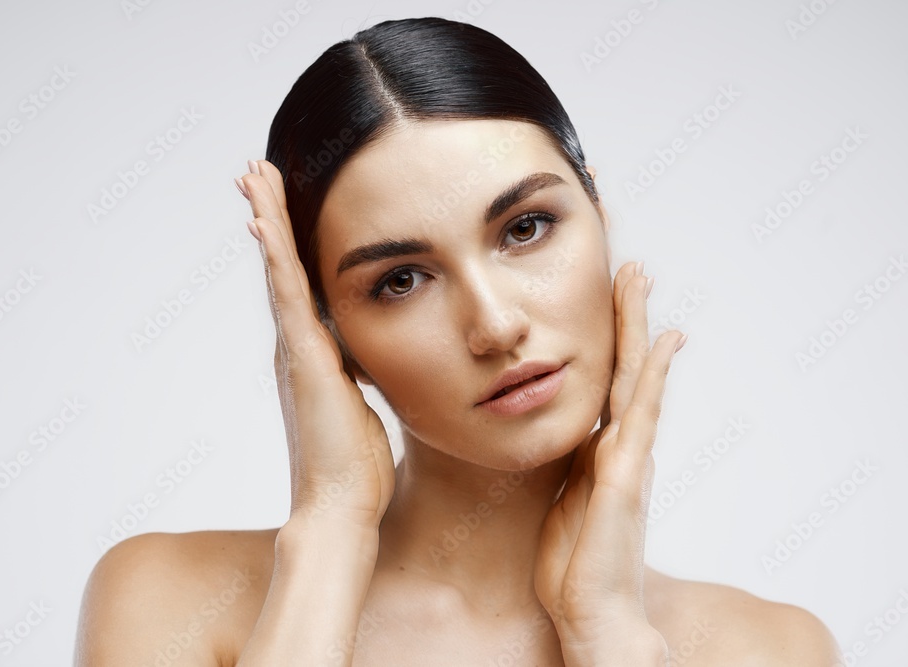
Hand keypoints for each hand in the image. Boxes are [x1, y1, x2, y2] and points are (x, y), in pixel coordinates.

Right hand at [237, 159, 395, 531]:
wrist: (340, 507)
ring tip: (252, 175)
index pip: (298, 284)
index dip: (288, 241)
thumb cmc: (352, 466)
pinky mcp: (303, 359)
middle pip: (280, 266)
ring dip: (266, 219)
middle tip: (254, 169)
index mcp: (311, 353)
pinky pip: (287, 297)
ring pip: (278, 270)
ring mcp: (294, 350)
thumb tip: (366, 358)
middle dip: (269, 214)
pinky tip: (264, 221)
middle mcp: (294, 345)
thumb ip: (356, 375)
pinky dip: (275, 258)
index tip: (280, 203)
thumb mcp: (360, 405)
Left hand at [533, 260, 684, 664]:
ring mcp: (628, 459)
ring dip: (639, 328)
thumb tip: (556, 438)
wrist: (592, 610)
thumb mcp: (560, 499)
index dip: (609, 340)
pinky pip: (641, 416)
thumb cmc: (574, 563)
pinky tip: (663, 344)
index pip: (608, 383)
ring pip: (637, 379)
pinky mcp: (625, 478)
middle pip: (626, 369)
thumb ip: (566, 466)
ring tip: (641, 280)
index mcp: (600, 451)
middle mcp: (620, 447)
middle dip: (627, 318)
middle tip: (632, 268)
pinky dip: (654, 377)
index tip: (609, 298)